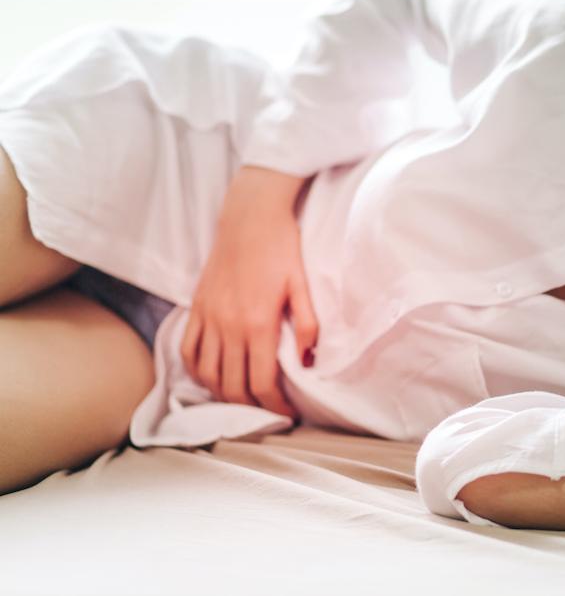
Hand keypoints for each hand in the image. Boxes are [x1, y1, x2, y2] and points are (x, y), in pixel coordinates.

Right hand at [181, 166, 318, 419]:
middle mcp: (229, 326)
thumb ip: (307, 325)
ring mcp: (208, 318)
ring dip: (224, 394)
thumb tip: (308, 361)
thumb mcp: (302, 285)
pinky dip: (197, 372)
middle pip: (233, 386)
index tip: (289, 414)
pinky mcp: (196, 308)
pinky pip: (188, 350)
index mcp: (258, 324)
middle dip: (252, 408)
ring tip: (244, 399)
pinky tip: (212, 378)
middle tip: (269, 412)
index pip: (262, 383)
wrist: (249, 216)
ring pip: (207, 374)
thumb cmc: (282, 248)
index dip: (275, 407)